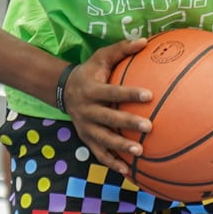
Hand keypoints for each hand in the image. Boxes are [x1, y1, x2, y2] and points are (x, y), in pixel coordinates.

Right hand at [62, 38, 152, 173]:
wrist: (64, 91)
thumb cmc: (90, 72)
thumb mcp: (101, 57)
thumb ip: (121, 49)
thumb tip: (145, 41)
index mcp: (91, 90)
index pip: (112, 92)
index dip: (129, 94)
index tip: (149, 95)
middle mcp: (86, 110)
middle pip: (108, 118)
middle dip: (127, 123)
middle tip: (149, 127)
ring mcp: (86, 127)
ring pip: (103, 139)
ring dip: (120, 147)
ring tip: (139, 152)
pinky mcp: (87, 139)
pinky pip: (100, 154)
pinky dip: (113, 163)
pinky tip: (129, 172)